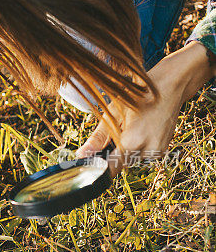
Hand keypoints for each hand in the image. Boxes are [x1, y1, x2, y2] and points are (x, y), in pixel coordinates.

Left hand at [76, 42, 214, 175]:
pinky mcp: (163, 150)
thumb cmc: (139, 94)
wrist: (170, 85)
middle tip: (116, 131)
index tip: (91, 162)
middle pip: (121, 162)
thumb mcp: (114, 112)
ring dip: (127, 149)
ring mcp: (158, 151)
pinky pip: (143, 155)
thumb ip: (98, 137)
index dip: (100, 166)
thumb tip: (82, 154)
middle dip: (114, 152)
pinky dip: (138, 146)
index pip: (111, 166)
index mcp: (134, 141)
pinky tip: (140, 129)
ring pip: (132, 159)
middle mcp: (148, 151)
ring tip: (131, 126)